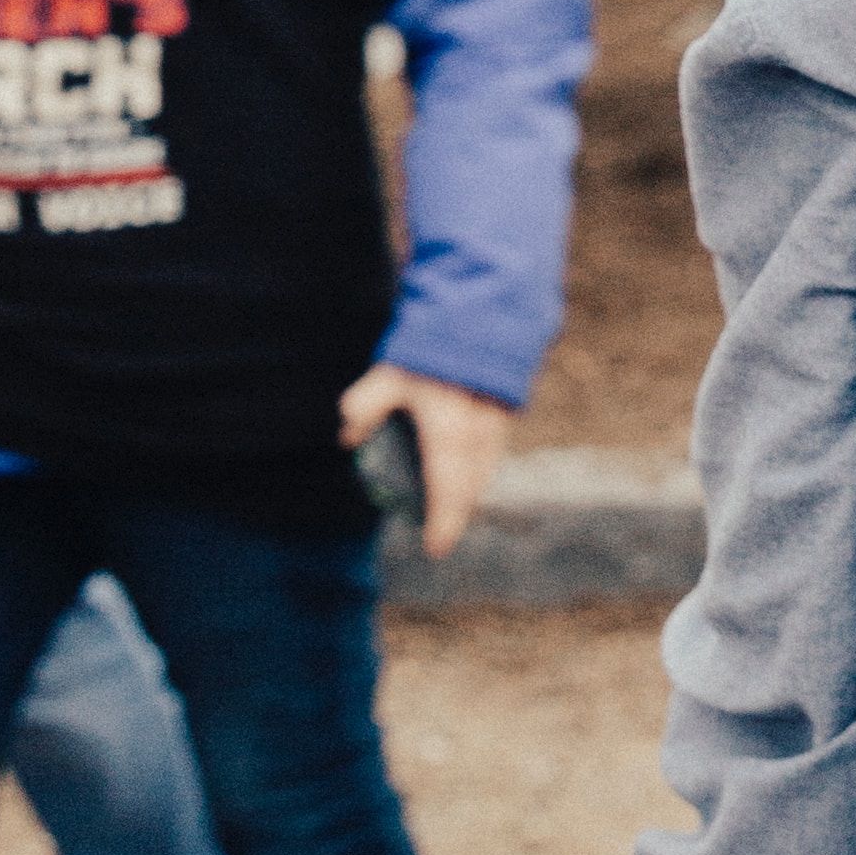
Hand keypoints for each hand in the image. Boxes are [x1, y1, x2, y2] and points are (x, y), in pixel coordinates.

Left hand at [339, 360, 513, 557]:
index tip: (436, 548)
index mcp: (449, 429)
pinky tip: (471, 465)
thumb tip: (348, 437)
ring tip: (457, 505)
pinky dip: (481, 464)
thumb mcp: (391, 373)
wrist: (486, 306)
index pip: (447, 488)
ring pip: (486, 466)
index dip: (443, 521)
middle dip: (458, 510)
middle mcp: (479, 431)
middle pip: (472, 484)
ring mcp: (497, 420)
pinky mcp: (507, 405)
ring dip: (471, 489)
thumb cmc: (433, 344)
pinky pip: (494, 448)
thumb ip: (368, 404)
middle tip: (443, 533)